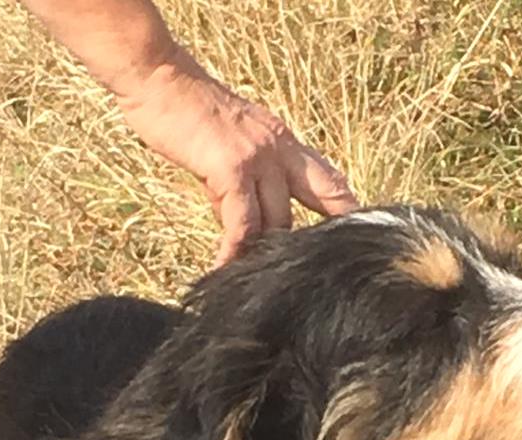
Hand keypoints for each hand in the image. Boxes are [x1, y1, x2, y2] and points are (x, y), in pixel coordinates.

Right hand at [118, 49, 358, 264]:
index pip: (329, 183)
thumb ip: (252, 181)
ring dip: (255, 252)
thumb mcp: (236, 145)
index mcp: (286, 145)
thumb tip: (252, 227)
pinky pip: (241, 224)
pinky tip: (224, 267)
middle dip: (291, 247)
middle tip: (283, 275)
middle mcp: (281, 151)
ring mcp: (259, 159)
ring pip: (272, 223)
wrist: (161, 81)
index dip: (346, 214)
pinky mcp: (232, 170)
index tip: (360, 242)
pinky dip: (233, 251)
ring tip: (242, 275)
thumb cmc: (190, 116)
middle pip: (298, 214)